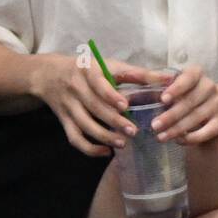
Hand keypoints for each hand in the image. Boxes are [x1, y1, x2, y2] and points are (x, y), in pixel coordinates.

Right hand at [34, 53, 167, 157]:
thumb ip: (137, 74)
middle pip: (94, 107)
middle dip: (113, 120)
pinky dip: (89, 148)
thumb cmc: (90, 69)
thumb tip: (168, 80)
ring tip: (123, 143)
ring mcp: (68, 105)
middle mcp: (77, 87)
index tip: (125, 105)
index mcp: (90, 70)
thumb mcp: (109, 65)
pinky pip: (74, 137)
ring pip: (84, 124)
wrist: (49, 75)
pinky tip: (106, 152)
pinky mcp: (63, 120)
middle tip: (133, 131)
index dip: (110, 94)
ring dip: (104, 136)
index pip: (99, 82)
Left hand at [151, 64, 217, 144]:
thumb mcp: (167, 85)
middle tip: (154, 125)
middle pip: (190, 101)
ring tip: (161, 136)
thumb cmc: (178, 92)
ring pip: (197, 117)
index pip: (188, 78)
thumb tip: (133, 84)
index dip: (176, 89)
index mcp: (196, 73)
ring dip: (177, 129)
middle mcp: (209, 86)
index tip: (163, 99)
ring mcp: (215, 104)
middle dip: (171, 115)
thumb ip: (152, 83)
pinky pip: (207, 132)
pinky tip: (178, 140)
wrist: (202, 103)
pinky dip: (192, 138)